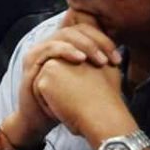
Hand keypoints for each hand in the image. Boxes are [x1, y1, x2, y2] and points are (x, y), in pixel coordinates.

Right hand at [12, 10, 121, 144]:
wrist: (41, 119)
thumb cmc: (63, 101)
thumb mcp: (82, 81)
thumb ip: (94, 67)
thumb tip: (118, 59)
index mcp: (63, 45)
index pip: (85, 31)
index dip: (103, 41)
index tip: (117, 60)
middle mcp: (50, 44)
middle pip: (75, 30)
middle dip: (96, 42)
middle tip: (110, 59)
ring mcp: (39, 51)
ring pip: (63, 35)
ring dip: (84, 45)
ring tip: (99, 60)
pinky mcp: (31, 61)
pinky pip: (49, 48)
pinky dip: (66, 50)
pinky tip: (80, 59)